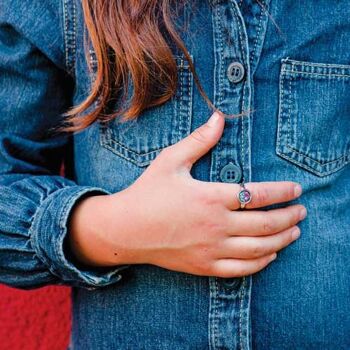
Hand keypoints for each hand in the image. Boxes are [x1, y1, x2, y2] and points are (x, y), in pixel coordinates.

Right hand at [68, 111, 306, 277]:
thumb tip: (219, 117)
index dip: (282, 192)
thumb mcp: (171, 160)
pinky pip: (241, 270)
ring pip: (259, 249)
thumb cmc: (147, 192)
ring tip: (295, 232)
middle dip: (289, 217)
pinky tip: (270, 255)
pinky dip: (261, 263)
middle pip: (265, 224)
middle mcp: (216, 226)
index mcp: (210, 197)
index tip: (297, 190)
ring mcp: (211, 249)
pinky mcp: (204, 266)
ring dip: (282, 240)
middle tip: (302, 210)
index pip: (258, 194)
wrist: (127, 229)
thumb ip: (199, 140)